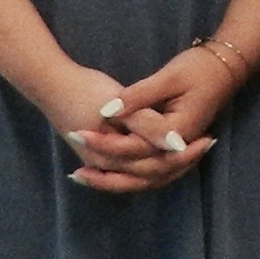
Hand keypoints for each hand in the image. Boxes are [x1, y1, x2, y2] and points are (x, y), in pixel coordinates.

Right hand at [37, 61, 209, 195]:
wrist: (50, 84)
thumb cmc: (84, 90)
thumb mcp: (118, 104)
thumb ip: (147, 124)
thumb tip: (178, 143)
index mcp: (111, 155)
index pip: (158, 166)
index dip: (186, 154)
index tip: (209, 138)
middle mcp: (106, 165)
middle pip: (153, 175)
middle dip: (182, 162)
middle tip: (208, 143)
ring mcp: (100, 163)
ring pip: (143, 174)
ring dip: (169, 163)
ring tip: (194, 148)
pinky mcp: (100, 155)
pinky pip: (133, 166)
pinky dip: (154, 160)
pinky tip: (168, 149)